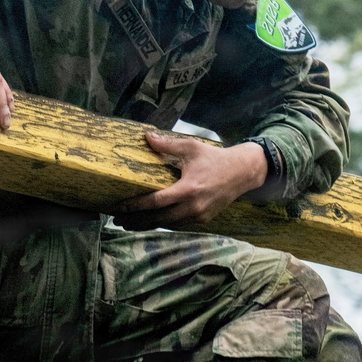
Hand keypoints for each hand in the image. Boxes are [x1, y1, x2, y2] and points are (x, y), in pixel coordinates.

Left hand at [117, 131, 266, 228]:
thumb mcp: (191, 147)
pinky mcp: (205, 219)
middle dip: (137, 221)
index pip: (156, 202)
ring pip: (169, 225)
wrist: (242, 172)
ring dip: (149, 225)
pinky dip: (165, 223)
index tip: (120, 207)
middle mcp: (193, 206)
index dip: (136, 206)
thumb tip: (147, 136)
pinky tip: (152, 220)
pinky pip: (180, 224)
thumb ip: (167, 145)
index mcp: (188, 189)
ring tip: (130, 223)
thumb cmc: (215, 158)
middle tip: (118, 220)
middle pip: (159, 220)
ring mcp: (200, 215)